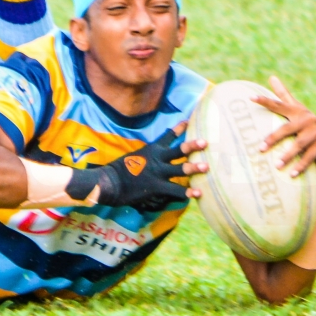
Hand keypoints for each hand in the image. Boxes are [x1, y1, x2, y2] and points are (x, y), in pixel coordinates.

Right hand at [70, 122, 207, 210]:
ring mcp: (158, 172)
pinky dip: (187, 193)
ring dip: (195, 168)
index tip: (189, 121)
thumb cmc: (117, 170)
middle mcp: (157, 158)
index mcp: (151, 149)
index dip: (179, 128)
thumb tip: (150, 162)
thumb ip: (145, 158)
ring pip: (181, 169)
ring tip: (207, 167)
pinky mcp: (157, 187)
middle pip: (179, 150)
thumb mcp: (132, 157)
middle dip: (193, 146)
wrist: (109, 182)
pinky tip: (198, 194)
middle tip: (206, 142)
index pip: (167, 135)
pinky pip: (176, 190)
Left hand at [254, 76, 315, 176]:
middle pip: (287, 129)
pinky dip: (300, 166)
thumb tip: (272, 77)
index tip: (250, 98)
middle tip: (260, 149)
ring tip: (276, 166)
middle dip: (273, 138)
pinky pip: (310, 156)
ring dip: (287, 155)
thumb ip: (283, 96)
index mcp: (297, 111)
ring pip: (299, 144)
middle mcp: (306, 119)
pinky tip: (291, 175)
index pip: (279, 105)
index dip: (265, 101)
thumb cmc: (307, 125)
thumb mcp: (297, 110)